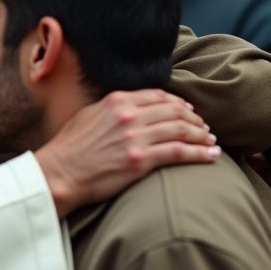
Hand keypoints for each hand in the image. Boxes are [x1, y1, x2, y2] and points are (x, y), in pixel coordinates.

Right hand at [35, 89, 220, 216]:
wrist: (59, 174)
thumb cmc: (68, 148)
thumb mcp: (88, 116)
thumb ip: (112, 109)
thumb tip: (130, 108)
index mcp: (116, 101)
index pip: (158, 96)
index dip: (178, 102)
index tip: (188, 110)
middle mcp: (128, 116)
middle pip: (175, 111)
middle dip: (195, 118)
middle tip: (205, 127)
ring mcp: (135, 138)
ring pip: (182, 129)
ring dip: (202, 135)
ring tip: (211, 141)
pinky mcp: (140, 161)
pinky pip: (180, 152)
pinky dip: (201, 153)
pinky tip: (211, 155)